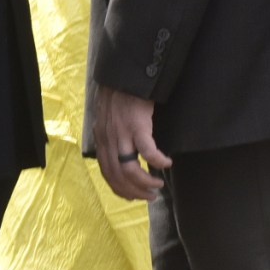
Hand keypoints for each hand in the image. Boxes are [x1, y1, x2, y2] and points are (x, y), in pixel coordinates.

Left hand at [93, 85, 171, 199]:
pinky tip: (167, 162)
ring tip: (158, 185)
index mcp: (101, 138)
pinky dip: (158, 161)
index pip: (107, 173)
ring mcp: (122, 133)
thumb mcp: (106, 117)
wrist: (123, 72)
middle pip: (118, 177)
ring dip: (145, 183)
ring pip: (130, 171)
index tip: (132, 196)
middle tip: (149, 196)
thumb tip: (118, 153)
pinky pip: (148, 152)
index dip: (119, 189)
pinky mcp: (137, 125)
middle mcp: (108, 139)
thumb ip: (109, 134)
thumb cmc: (118, 93)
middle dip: (135, 192)